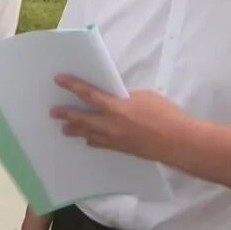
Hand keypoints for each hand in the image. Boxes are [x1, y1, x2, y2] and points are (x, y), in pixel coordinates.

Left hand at [51, 74, 189, 161]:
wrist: (177, 142)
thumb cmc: (165, 115)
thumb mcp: (144, 96)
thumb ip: (125, 97)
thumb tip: (116, 98)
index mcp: (116, 107)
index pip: (88, 94)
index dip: (72, 85)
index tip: (59, 79)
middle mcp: (110, 125)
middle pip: (82, 118)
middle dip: (67, 114)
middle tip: (53, 112)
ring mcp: (115, 139)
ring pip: (89, 134)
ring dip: (76, 130)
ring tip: (64, 130)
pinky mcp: (123, 149)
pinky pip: (102, 144)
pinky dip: (93, 141)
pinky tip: (89, 141)